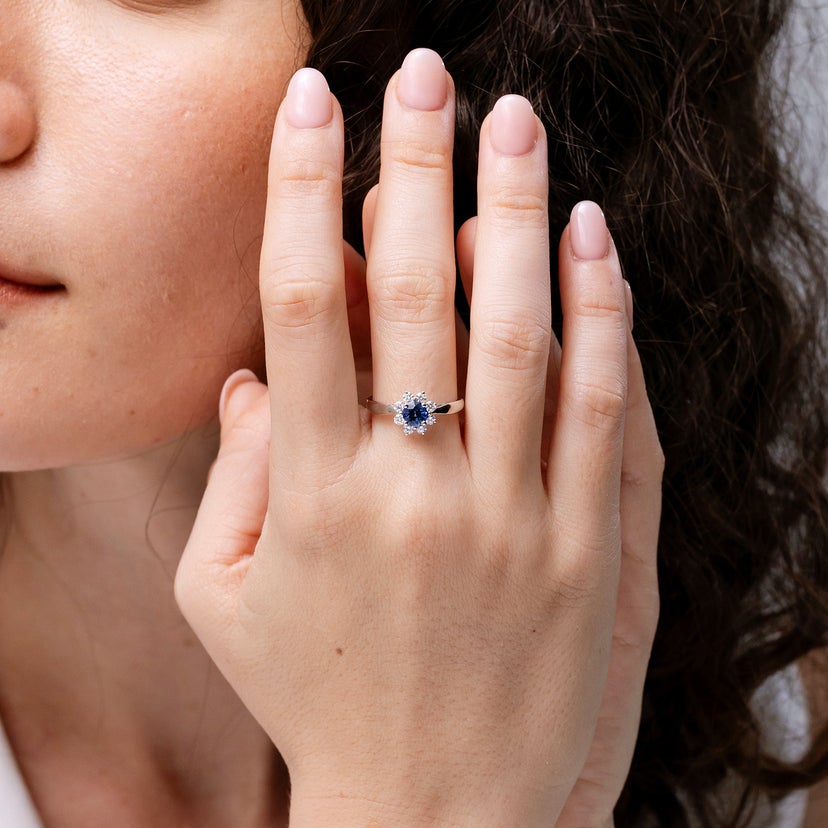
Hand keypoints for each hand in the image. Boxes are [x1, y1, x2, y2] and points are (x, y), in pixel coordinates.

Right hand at [175, 47, 662, 826]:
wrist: (433, 816)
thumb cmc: (316, 701)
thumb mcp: (226, 596)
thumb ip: (233, 475)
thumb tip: (250, 371)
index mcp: (311, 493)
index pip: (300, 303)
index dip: (303, 189)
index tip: (311, 103)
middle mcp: (412, 489)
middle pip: (412, 291)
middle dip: (414, 164)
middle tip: (425, 75)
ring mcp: (511, 517)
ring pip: (522, 331)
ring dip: (514, 212)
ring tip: (514, 122)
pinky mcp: (589, 548)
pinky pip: (602, 406)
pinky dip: (601, 311)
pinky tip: (592, 237)